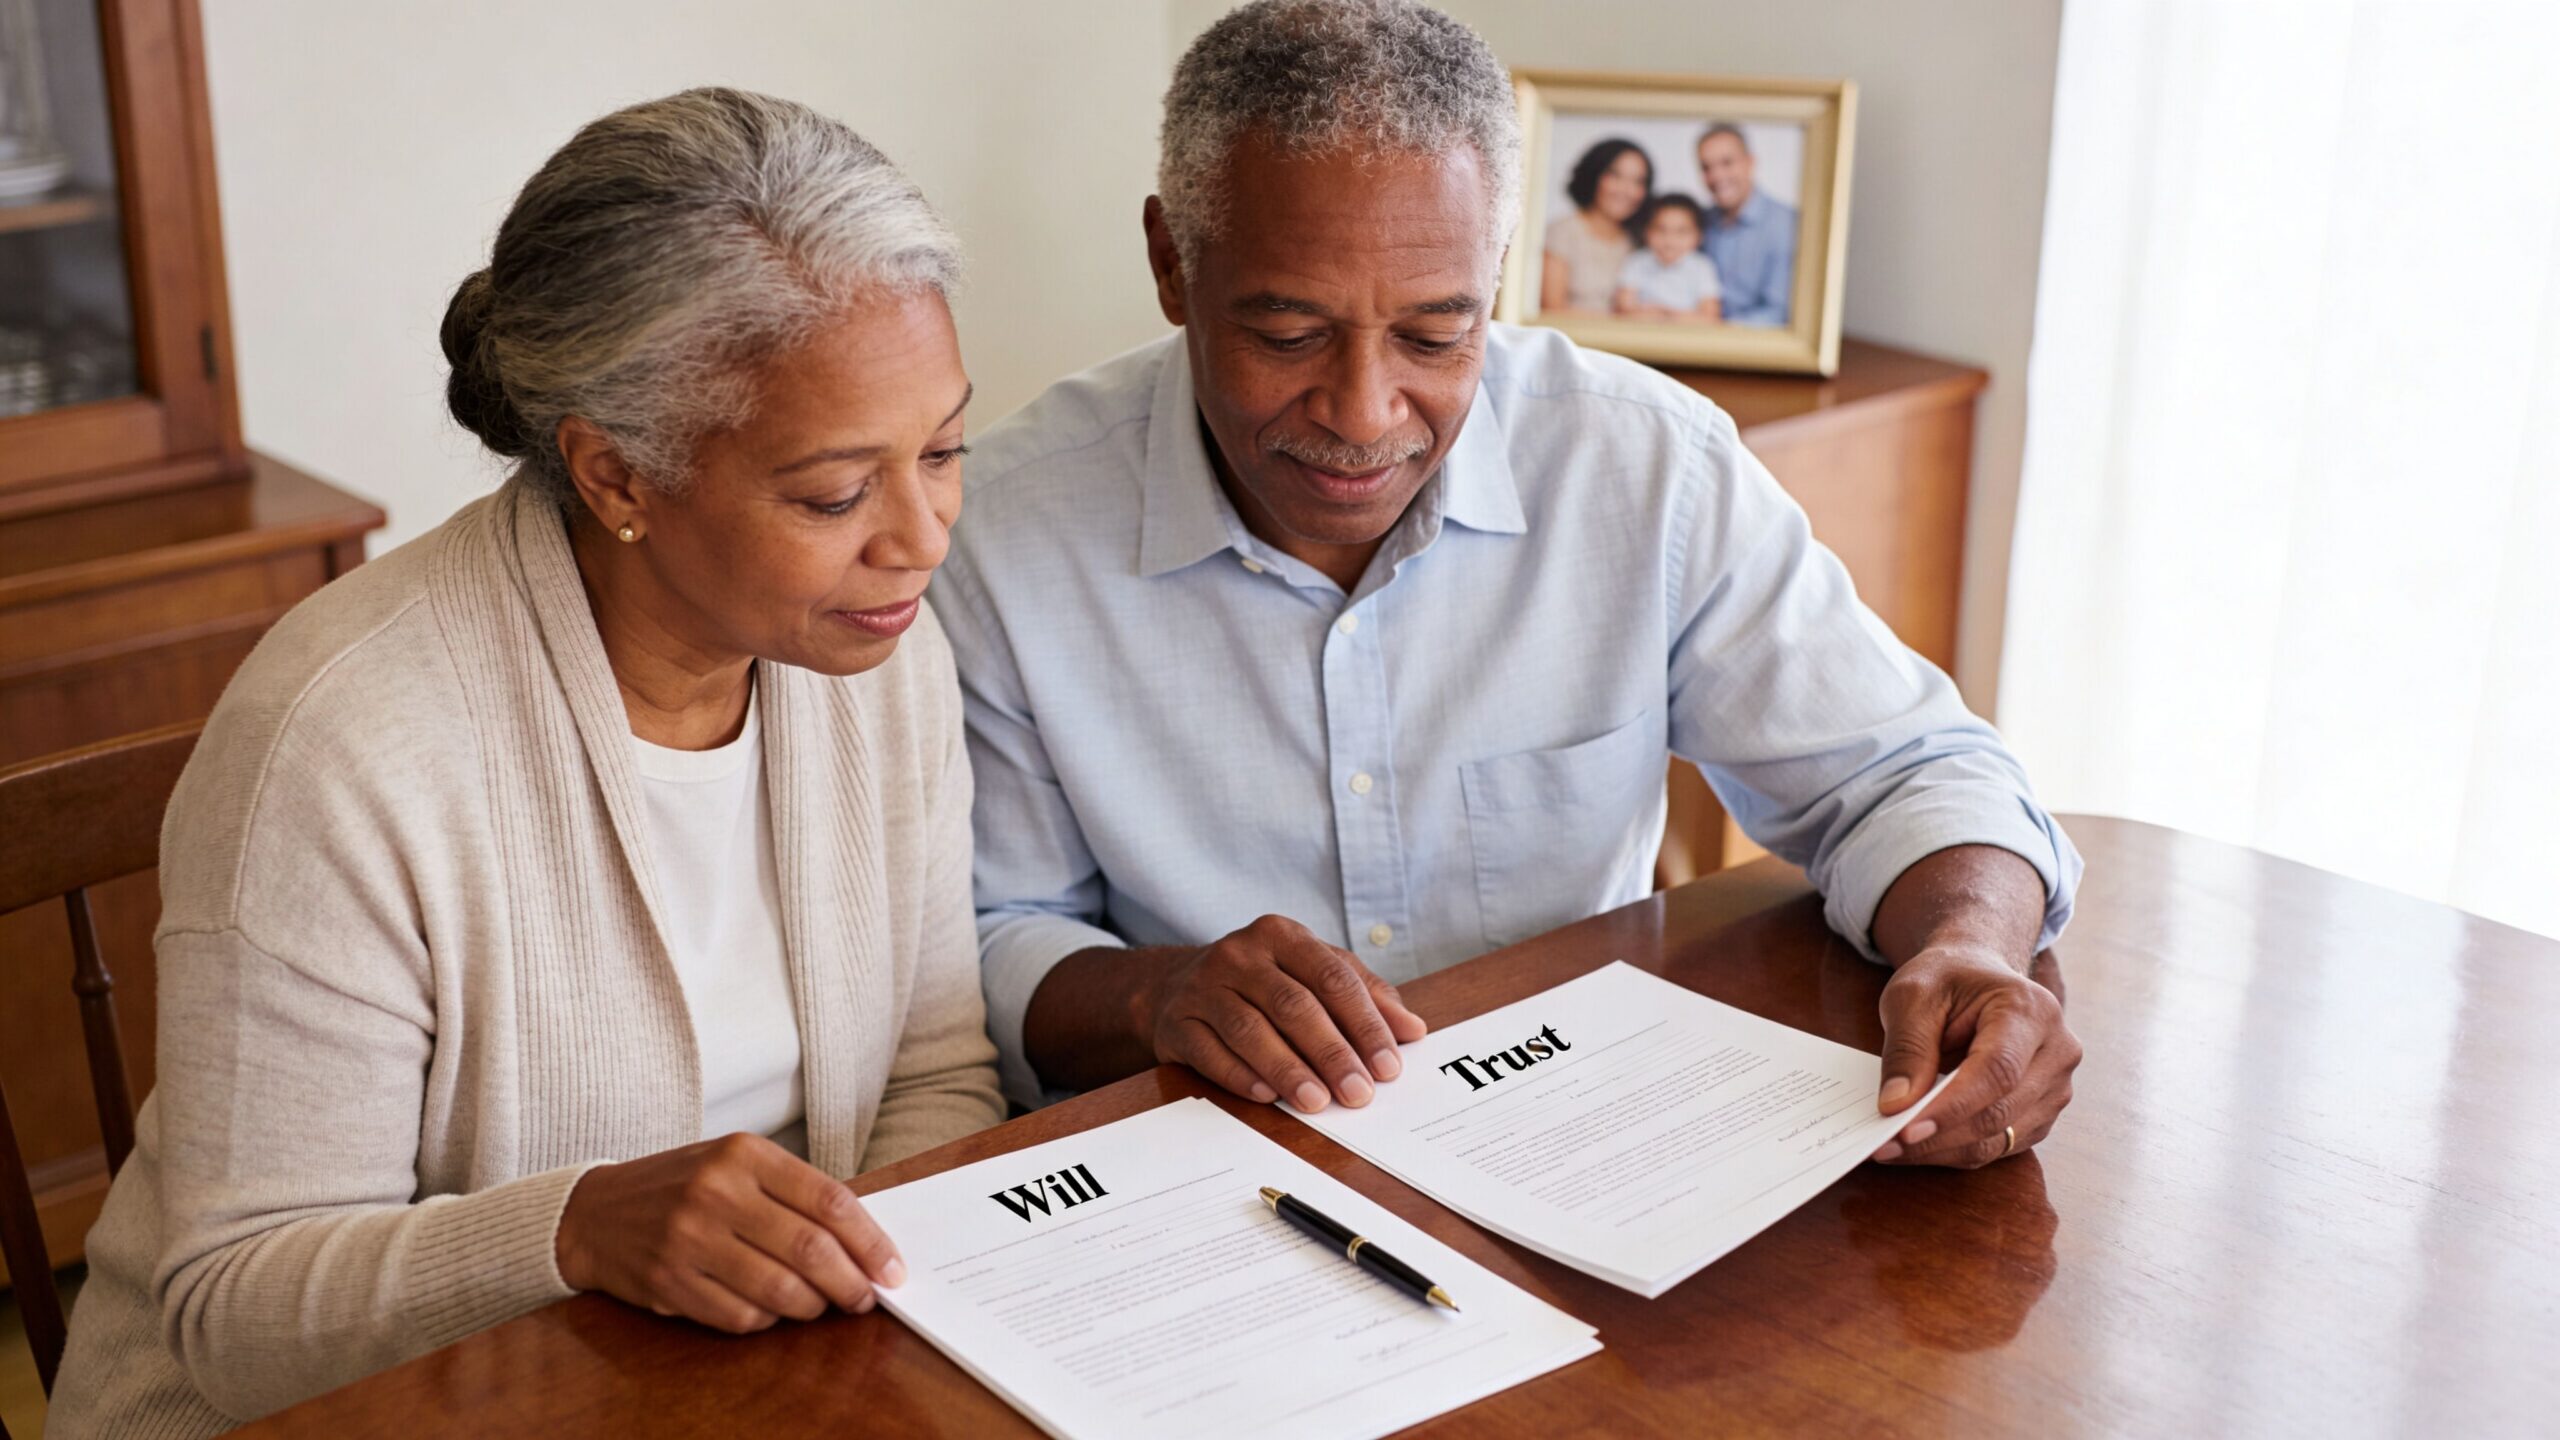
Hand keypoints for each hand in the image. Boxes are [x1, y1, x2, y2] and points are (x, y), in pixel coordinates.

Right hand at [555, 1132, 904, 1332]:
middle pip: (810, 1249)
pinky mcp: (670, 1281)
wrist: (595, 1211)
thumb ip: (793, 1193)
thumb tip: (864, 1241)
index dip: (870, 1241)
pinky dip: (767, 1319)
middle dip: (851, 1283)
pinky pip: (741, 1316)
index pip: (829, 1199)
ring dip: (812, 1306)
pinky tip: (770, 1308)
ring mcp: (689, 1238)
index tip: (893, 1269)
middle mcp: (717, 1192)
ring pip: (779, 1289)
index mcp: (744, 1154)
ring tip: (819, 1305)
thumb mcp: (735, 1164)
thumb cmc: (683, 1186)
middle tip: (866, 1297)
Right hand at [1137, 914, 1428, 1112]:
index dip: (1364, 1023)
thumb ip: (1364, 995)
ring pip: (1251, 1030)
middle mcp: (1240, 954)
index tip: (1389, 1065)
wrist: (1174, 987)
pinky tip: (1268, 1096)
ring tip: (1318, 1101)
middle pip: (1294, 1005)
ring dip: (1288, 1069)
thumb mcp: (1312, 973)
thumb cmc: (1261, 982)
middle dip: (1331, 1053)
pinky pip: (1211, 1053)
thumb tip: (1412, 1030)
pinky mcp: (1177, 1023)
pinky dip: (1242, 1076)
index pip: (1333, 977)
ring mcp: (1203, 987)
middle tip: (1359, 1093)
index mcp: (1282, 935)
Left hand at [1871, 945, 2079, 1166]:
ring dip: (1942, 1151)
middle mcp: (2056, 1051)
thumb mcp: (1913, 995)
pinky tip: (1920, 1144)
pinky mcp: (2042, 1112)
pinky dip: (1955, 1151)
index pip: (1997, 1071)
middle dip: (1937, 1136)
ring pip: (1999, 1139)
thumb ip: (1907, 1048)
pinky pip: (1999, 1146)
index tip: (1905, 1130)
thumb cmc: (1947, 980)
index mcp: (2030, 1010)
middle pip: (2000, 1111)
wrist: (1980, 976)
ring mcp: (2056, 1086)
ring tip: (1892, 1149)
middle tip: (1883, 1147)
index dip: (1952, 1106)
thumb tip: (1896, 1105)